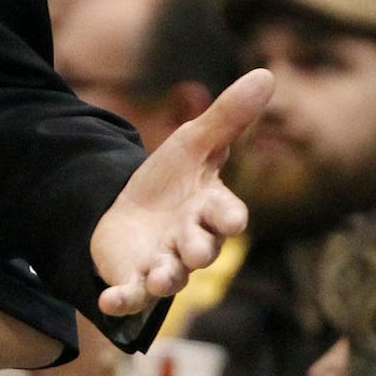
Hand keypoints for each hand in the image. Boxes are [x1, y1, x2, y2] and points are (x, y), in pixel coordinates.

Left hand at [90, 69, 270, 315]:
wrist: (128, 211)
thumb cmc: (171, 180)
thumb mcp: (193, 144)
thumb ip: (227, 117)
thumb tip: (267, 73)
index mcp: (210, 210)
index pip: (228, 215)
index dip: (229, 217)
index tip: (231, 219)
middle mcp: (192, 242)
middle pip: (202, 250)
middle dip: (199, 250)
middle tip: (195, 250)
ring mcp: (165, 264)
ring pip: (172, 276)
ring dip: (167, 278)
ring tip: (161, 277)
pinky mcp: (134, 280)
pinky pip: (131, 296)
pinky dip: (122, 300)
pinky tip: (108, 302)